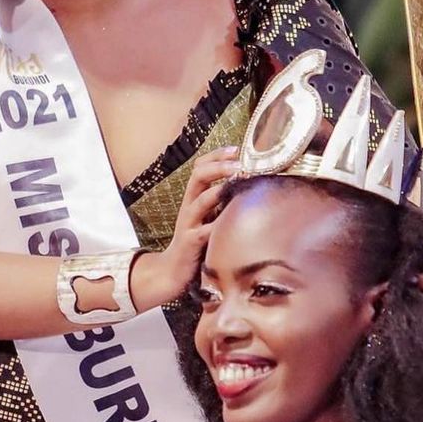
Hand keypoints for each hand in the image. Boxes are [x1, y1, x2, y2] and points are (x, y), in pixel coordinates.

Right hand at [132, 147, 239, 309]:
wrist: (173, 272)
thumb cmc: (197, 244)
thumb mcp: (208, 219)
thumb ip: (222, 204)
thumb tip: (249, 188)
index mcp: (194, 199)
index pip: (200, 168)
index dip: (216, 156)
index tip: (236, 148)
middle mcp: (189, 207)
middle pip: (198, 177)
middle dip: (218, 166)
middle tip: (239, 163)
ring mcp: (189, 225)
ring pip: (200, 201)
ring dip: (218, 190)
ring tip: (236, 183)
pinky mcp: (191, 244)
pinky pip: (203, 232)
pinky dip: (217, 225)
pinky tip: (231, 221)